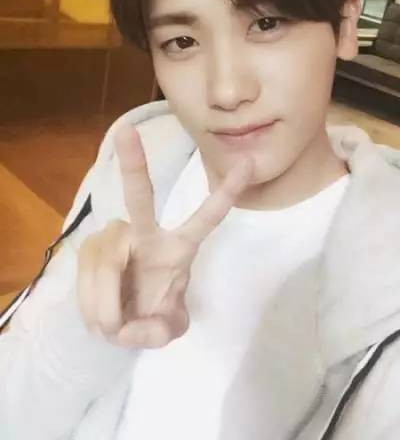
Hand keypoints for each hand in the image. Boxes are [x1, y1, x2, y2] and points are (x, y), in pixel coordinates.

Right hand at [77, 123, 252, 348]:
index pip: (207, 217)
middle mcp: (146, 234)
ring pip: (106, 266)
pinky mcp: (90, 247)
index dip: (227, 192)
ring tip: (114, 326)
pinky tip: (101, 317)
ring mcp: (114, 238)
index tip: (248, 162)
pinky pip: (89, 278)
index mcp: (178, 249)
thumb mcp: (166, 329)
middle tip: (124, 131)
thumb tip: (148, 330)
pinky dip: (95, 308)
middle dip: (132, 165)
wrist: (115, 323)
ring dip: (108, 309)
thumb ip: (164, 330)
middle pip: (139, 197)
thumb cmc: (150, 314)